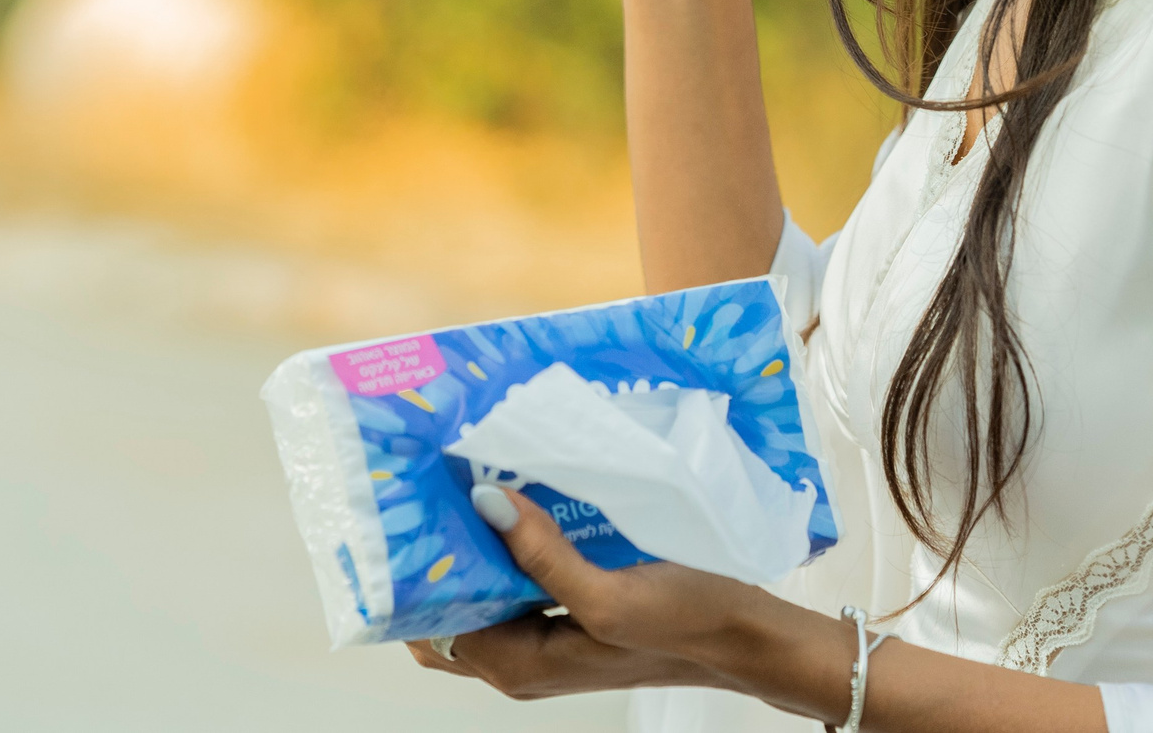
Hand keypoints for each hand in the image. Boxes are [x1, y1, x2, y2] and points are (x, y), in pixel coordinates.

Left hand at [406, 488, 844, 719]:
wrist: (746, 638)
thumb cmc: (684, 624)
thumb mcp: (611, 595)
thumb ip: (543, 556)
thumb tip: (485, 503)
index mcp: (519, 666)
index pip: (432, 627)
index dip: (414, 579)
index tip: (405, 517)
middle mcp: (521, 661)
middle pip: (447, 614)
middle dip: (433, 561)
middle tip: (429, 491)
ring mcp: (545, 640)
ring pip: (481, 596)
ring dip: (472, 549)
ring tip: (462, 485)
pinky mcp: (569, 617)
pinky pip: (517, 585)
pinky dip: (507, 550)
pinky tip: (514, 504)